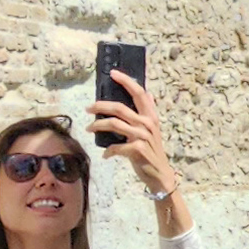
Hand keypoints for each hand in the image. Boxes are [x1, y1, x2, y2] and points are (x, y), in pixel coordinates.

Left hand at [90, 73, 176, 193]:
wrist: (160, 175)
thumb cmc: (152, 152)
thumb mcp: (153, 129)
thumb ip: (149, 112)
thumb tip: (148, 93)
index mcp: (151, 116)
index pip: (139, 93)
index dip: (126, 81)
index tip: (113, 73)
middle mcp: (148, 123)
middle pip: (120, 108)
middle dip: (101, 105)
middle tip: (88, 108)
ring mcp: (142, 136)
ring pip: (114, 124)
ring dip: (98, 125)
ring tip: (88, 128)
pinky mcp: (137, 150)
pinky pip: (116, 146)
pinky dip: (108, 150)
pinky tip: (105, 154)